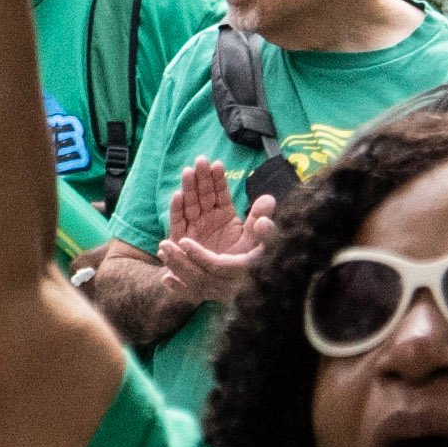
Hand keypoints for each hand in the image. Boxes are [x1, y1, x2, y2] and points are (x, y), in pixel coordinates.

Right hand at [157, 158, 275, 305]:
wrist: (222, 286)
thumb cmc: (239, 263)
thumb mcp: (253, 240)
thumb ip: (260, 220)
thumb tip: (270, 199)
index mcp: (224, 215)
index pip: (220, 193)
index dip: (218, 179)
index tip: (217, 164)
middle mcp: (207, 218)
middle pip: (202, 194)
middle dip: (201, 177)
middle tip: (200, 161)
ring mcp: (193, 227)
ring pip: (189, 203)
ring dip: (187, 187)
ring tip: (188, 172)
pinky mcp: (181, 238)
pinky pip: (178, 222)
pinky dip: (176, 209)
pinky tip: (178, 196)